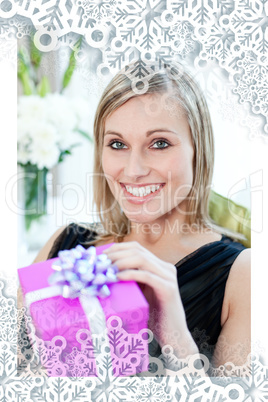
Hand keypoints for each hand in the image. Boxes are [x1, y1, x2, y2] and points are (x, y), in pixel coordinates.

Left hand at [103, 241, 197, 356]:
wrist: (172, 336)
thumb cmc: (152, 317)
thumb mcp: (138, 294)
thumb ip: (128, 282)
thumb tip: (103, 273)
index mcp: (158, 266)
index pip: (135, 247)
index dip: (116, 248)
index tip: (99, 256)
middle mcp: (165, 268)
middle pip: (137, 250)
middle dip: (115, 254)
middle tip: (99, 264)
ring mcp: (169, 277)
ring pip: (141, 259)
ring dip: (120, 262)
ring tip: (106, 270)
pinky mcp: (169, 289)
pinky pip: (147, 276)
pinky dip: (130, 274)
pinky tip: (118, 278)